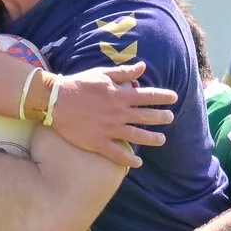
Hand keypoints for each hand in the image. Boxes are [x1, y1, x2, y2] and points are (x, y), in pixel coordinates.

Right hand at [48, 64, 175, 167]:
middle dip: (161, 117)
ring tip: (161, 140)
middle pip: (147, 117)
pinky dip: (129, 159)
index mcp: (121, 95)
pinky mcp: (98, 142)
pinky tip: (138, 162)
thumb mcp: (103, 74)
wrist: (56, 101)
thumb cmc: (79, 84)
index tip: (174, 98)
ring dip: (152, 139)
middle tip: (170, 118)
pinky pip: (117, 154)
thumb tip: (143, 67)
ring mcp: (110, 130)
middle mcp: (119, 113)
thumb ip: (125, 73)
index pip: (148, 96)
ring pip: (137, 137)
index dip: (163, 97)